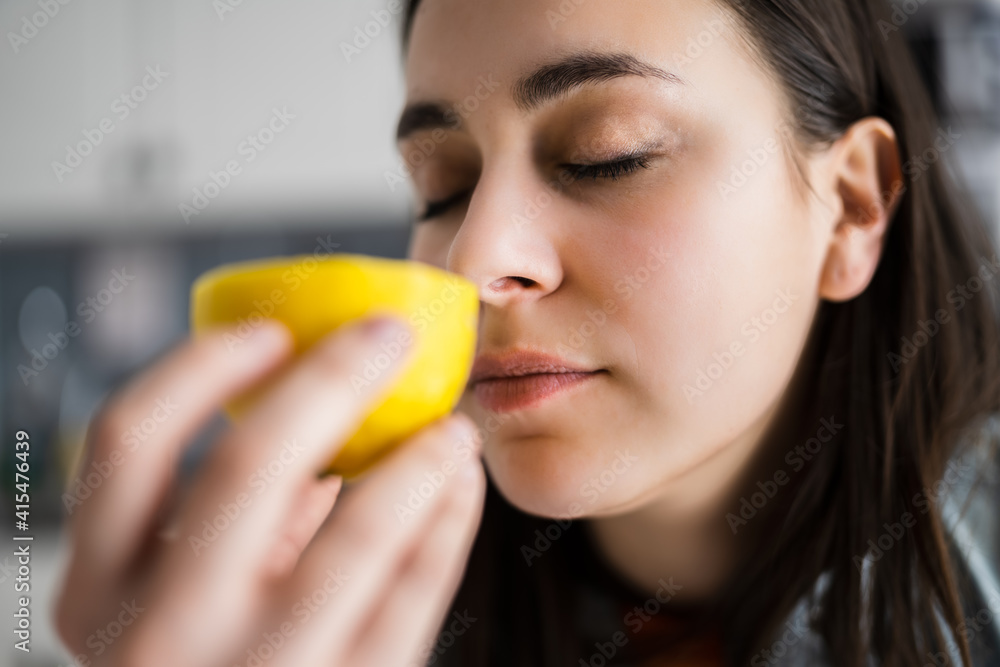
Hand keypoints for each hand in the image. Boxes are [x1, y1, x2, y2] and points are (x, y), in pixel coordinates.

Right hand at [54, 316, 485, 666]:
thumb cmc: (206, 665)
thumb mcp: (173, 602)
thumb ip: (224, 521)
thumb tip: (311, 416)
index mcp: (98, 592)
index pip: (129, 440)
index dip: (201, 366)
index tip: (272, 330)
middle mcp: (163, 633)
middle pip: (246, 466)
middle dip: (331, 381)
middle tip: (390, 335)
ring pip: (360, 537)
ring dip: (419, 458)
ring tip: (452, 424)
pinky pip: (415, 596)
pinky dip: (449, 525)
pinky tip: (461, 486)